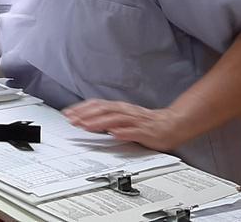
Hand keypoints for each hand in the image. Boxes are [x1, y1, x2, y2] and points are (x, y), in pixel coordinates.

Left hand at [63, 100, 185, 151]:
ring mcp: (136, 121)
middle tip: (71, 120)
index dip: (81, 108)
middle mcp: (126, 112)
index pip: (97, 105)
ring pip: (115, 119)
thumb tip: (87, 121)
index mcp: (120, 108)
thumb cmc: (146, 123)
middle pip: (103, 110)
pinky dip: (122, 132)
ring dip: (99, 122)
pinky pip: (133, 131)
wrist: (173, 124)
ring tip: (86, 126)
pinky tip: (113, 134)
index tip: (67, 113)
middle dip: (86, 114)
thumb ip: (108, 119)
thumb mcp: (124, 118)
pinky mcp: (145, 132)